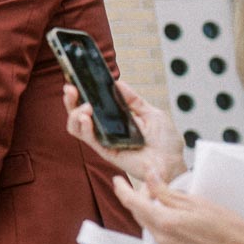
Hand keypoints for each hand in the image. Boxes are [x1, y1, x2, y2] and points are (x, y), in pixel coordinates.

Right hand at [63, 82, 186, 182]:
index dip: (81, 95)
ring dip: (75, 114)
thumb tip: (118, 83)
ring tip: (84, 107)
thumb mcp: (151, 113)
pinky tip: (86, 117)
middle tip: (70, 89)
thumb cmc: (165, 142)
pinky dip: (84, 127)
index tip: (76, 82)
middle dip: (71, 101)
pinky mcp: (106, 152)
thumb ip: (134, 100)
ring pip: (77, 128)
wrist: (173, 162)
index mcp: (115, 120)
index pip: (91, 106)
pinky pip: (90, 139)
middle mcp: (106, 130)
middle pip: (78, 116)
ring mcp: (104, 141)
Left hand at [112, 172, 243, 243]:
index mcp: (166, 222)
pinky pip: (159, 239)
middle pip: (139, 215)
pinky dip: (161, 227)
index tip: (117, 180)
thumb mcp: (196, 202)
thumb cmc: (229, 228)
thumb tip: (149, 176)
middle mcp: (162, 240)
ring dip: (151, 213)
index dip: (122, 189)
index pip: (133, 203)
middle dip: (140, 199)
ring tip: (165, 202)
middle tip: (149, 187)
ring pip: (149, 227)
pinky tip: (174, 220)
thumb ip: (166, 190)